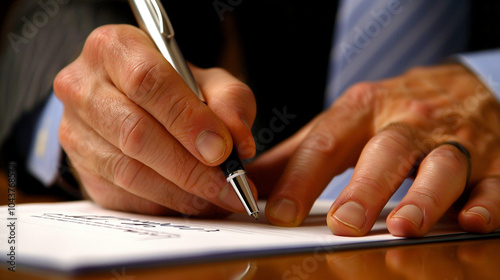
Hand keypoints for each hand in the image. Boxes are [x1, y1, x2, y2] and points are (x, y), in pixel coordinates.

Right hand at [54, 24, 256, 216]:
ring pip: (127, 171)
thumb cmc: (176, 88)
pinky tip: (191, 201)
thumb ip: (230, 102)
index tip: (221, 150)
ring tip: (217, 197)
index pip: (148, 82)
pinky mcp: (80, 167)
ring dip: (180, 192)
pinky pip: (122, 194)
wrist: (135, 102)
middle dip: (190, 167)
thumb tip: (238, 143)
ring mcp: (74, 130)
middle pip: (135, 133)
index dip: (188, 120)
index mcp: (115, 48)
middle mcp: (83, 86)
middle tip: (228, 186)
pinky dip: (163, 203)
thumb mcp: (210, 81)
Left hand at [248, 64, 499, 236]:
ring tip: (403, 226)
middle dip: (365, 187)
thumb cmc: (392, 111)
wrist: (460, 86)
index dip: (300, 178)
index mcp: (363, 110)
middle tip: (343, 223)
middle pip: (385, 151)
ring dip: (424, 196)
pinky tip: (473, 219)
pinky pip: (492, 180)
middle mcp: (407, 122)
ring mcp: (451, 139)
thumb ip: (300, 153)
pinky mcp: (489, 159)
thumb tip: (253, 183)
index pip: (326, 143)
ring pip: (441, 166)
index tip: (278, 213)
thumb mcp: (344, 121)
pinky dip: (487, 201)